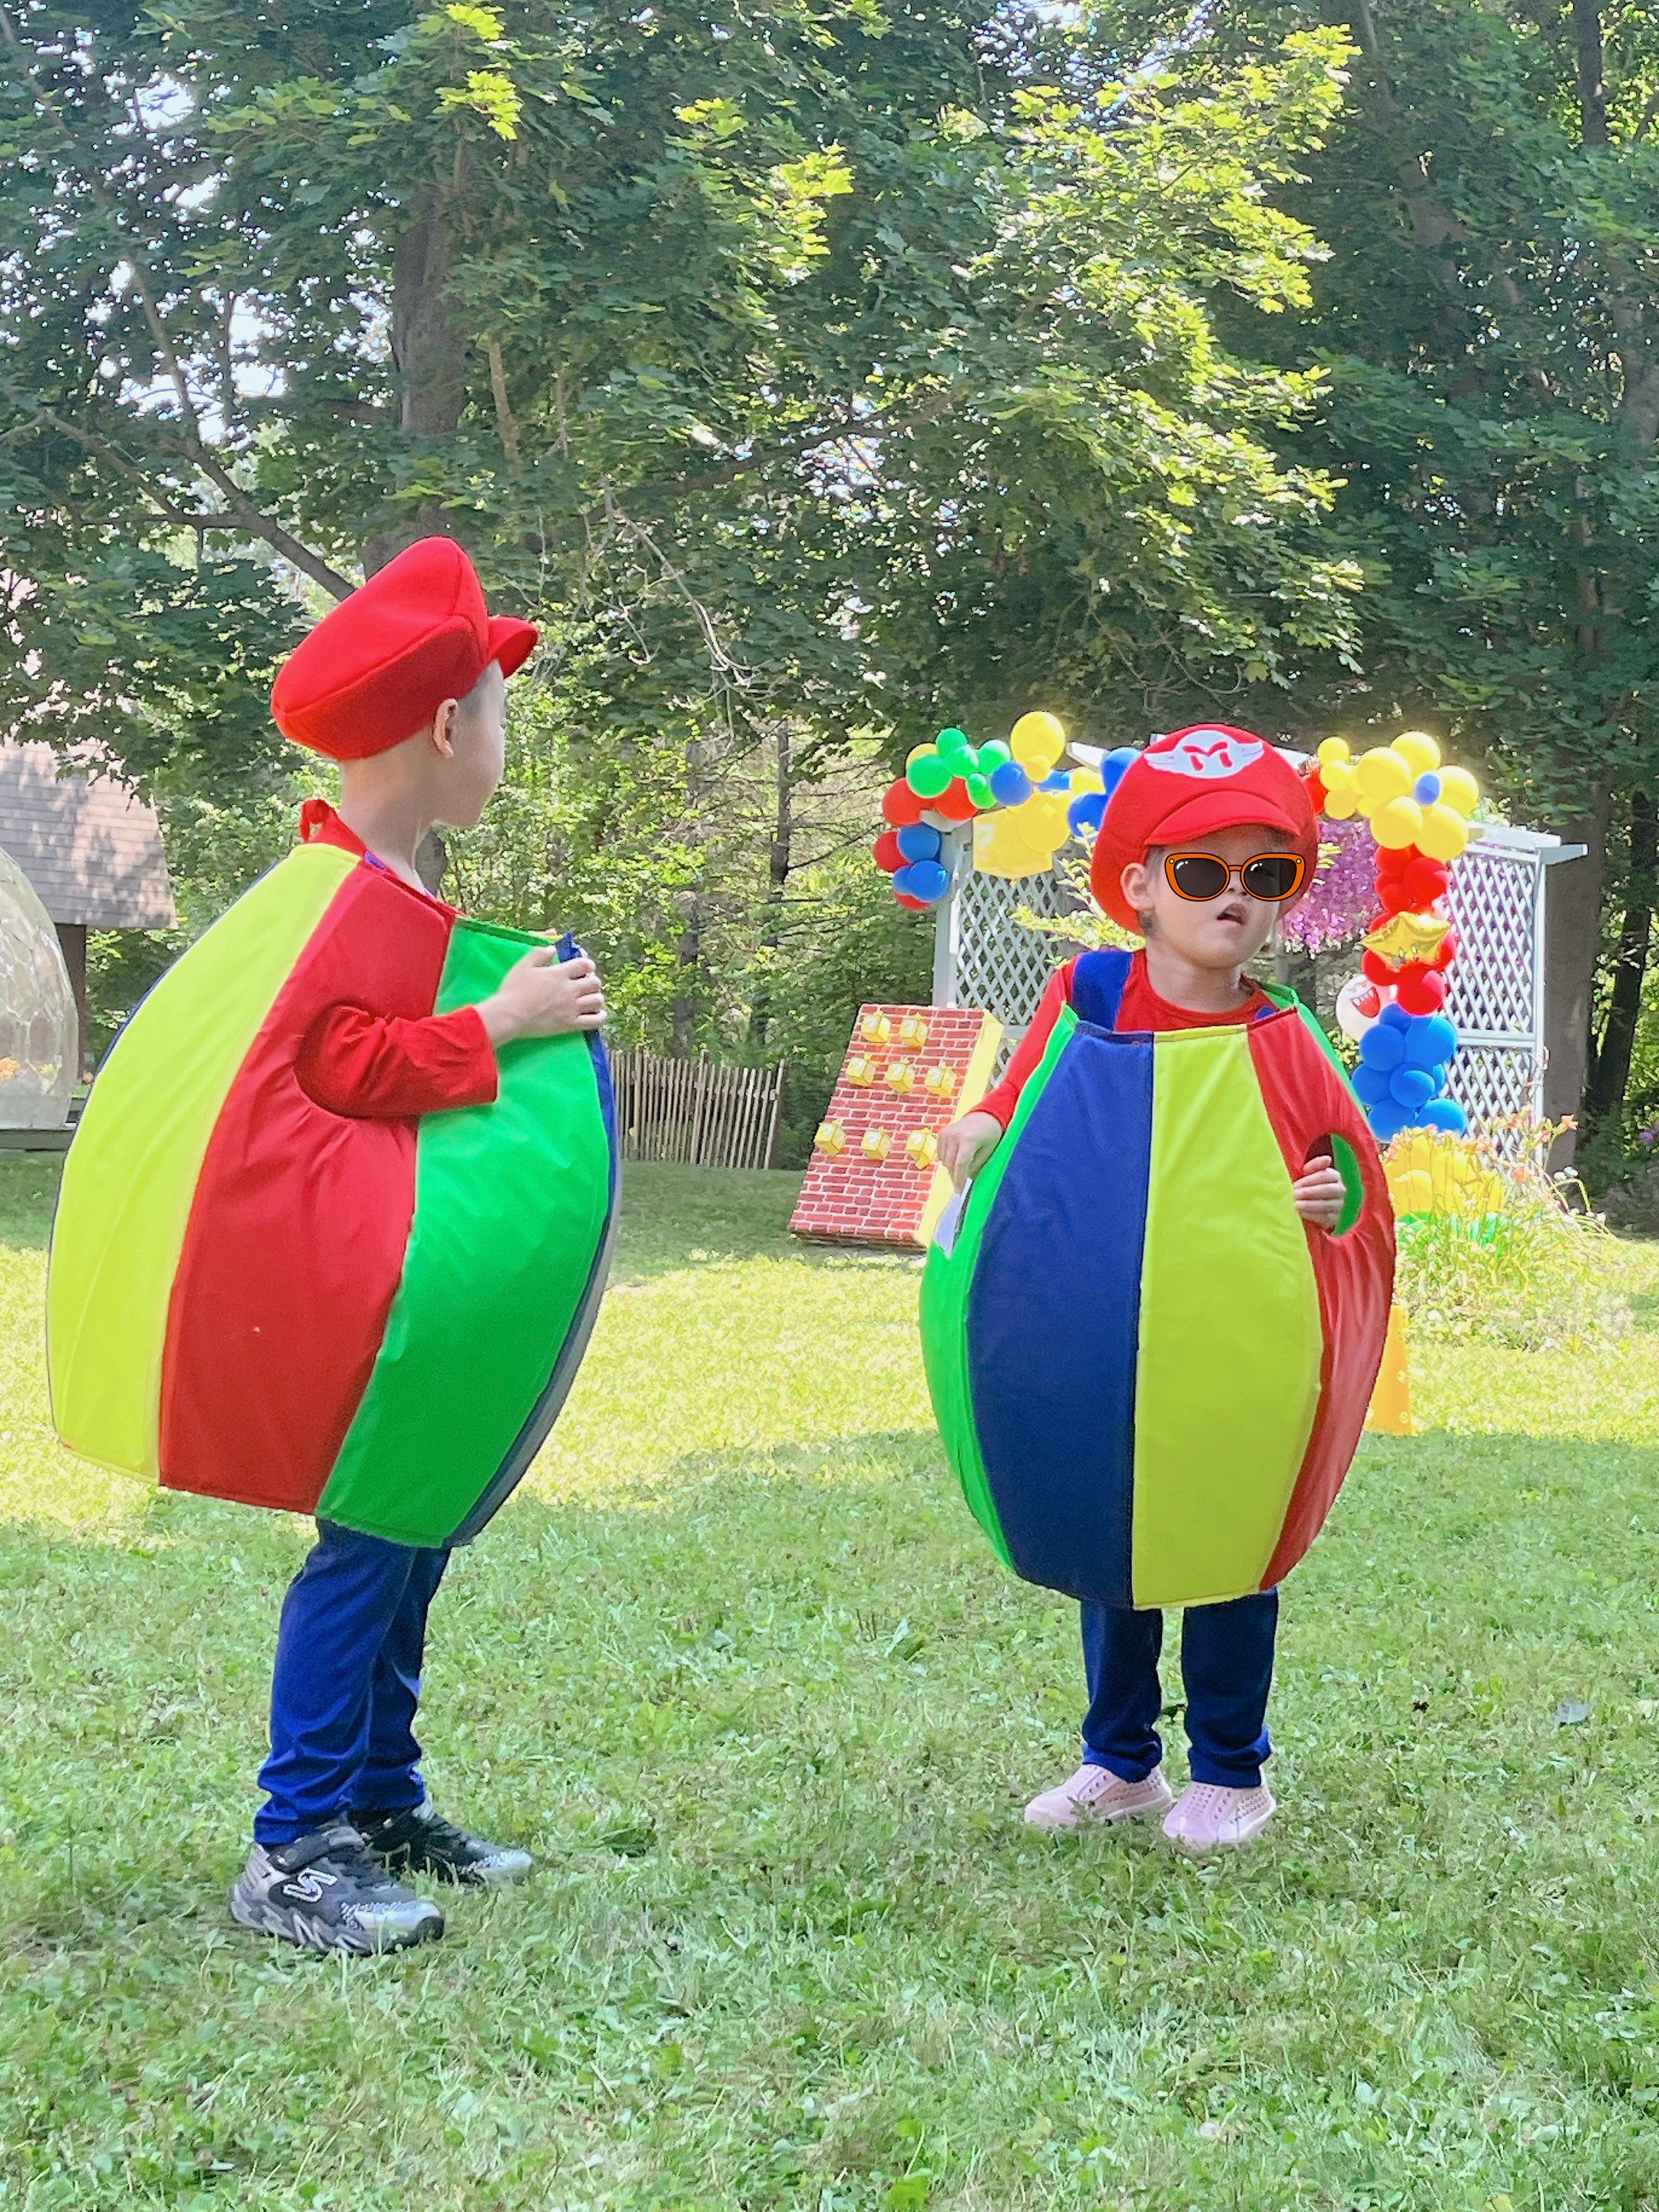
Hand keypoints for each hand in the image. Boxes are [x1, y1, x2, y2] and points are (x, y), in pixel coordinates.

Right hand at [478, 949, 604, 1044]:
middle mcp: (570, 989)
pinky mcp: (570, 1024)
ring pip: (597, 1000)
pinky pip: (594, 1021)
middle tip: (586, 985)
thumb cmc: (513, 990)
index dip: (588, 964)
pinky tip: (597, 1014)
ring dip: (596, 998)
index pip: (584, 964)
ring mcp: (572, 1007)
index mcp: (559, 973)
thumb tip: (553, 948)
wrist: (509, 1015)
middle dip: (593, 981)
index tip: (585, 968)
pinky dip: (599, 1017)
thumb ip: (539, 954)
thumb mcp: (523, 965)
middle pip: (595, 982)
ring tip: (590, 999)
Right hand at [936, 1109, 1003, 1187]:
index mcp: (968, 1139)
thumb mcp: (989, 1150)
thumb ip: (977, 1165)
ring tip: (960, 1171)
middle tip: (960, 1185)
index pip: (961, 1164)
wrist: (985, 1114)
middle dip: (955, 1176)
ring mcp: (946, 1133)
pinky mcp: (942, 1133)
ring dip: (951, 1169)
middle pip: (950, 1163)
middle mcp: (954, 1135)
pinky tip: (956, 1159)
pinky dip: (946, 1160)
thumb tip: (967, 1180)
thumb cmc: (991, 1133)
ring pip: (944, 1160)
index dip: (960, 1179)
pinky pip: (940, 1153)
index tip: (960, 1191)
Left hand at [1292, 1153, 1346, 1231]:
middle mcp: (1340, 1190)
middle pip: (1328, 1190)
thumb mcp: (1313, 1174)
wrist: (1321, 1207)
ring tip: (1296, 1204)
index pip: (1325, 1175)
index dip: (1310, 1180)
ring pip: (1327, 1204)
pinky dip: (1313, 1215)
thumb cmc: (1313, 1186)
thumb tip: (1327, 1159)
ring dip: (1310, 1205)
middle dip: (1310, 1192)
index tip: (1296, 1185)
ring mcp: (1340, 1205)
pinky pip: (1326, 1217)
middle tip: (1295, 1194)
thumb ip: (1316, 1165)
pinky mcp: (1336, 1218)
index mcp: (1335, 1176)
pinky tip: (1302, 1213)